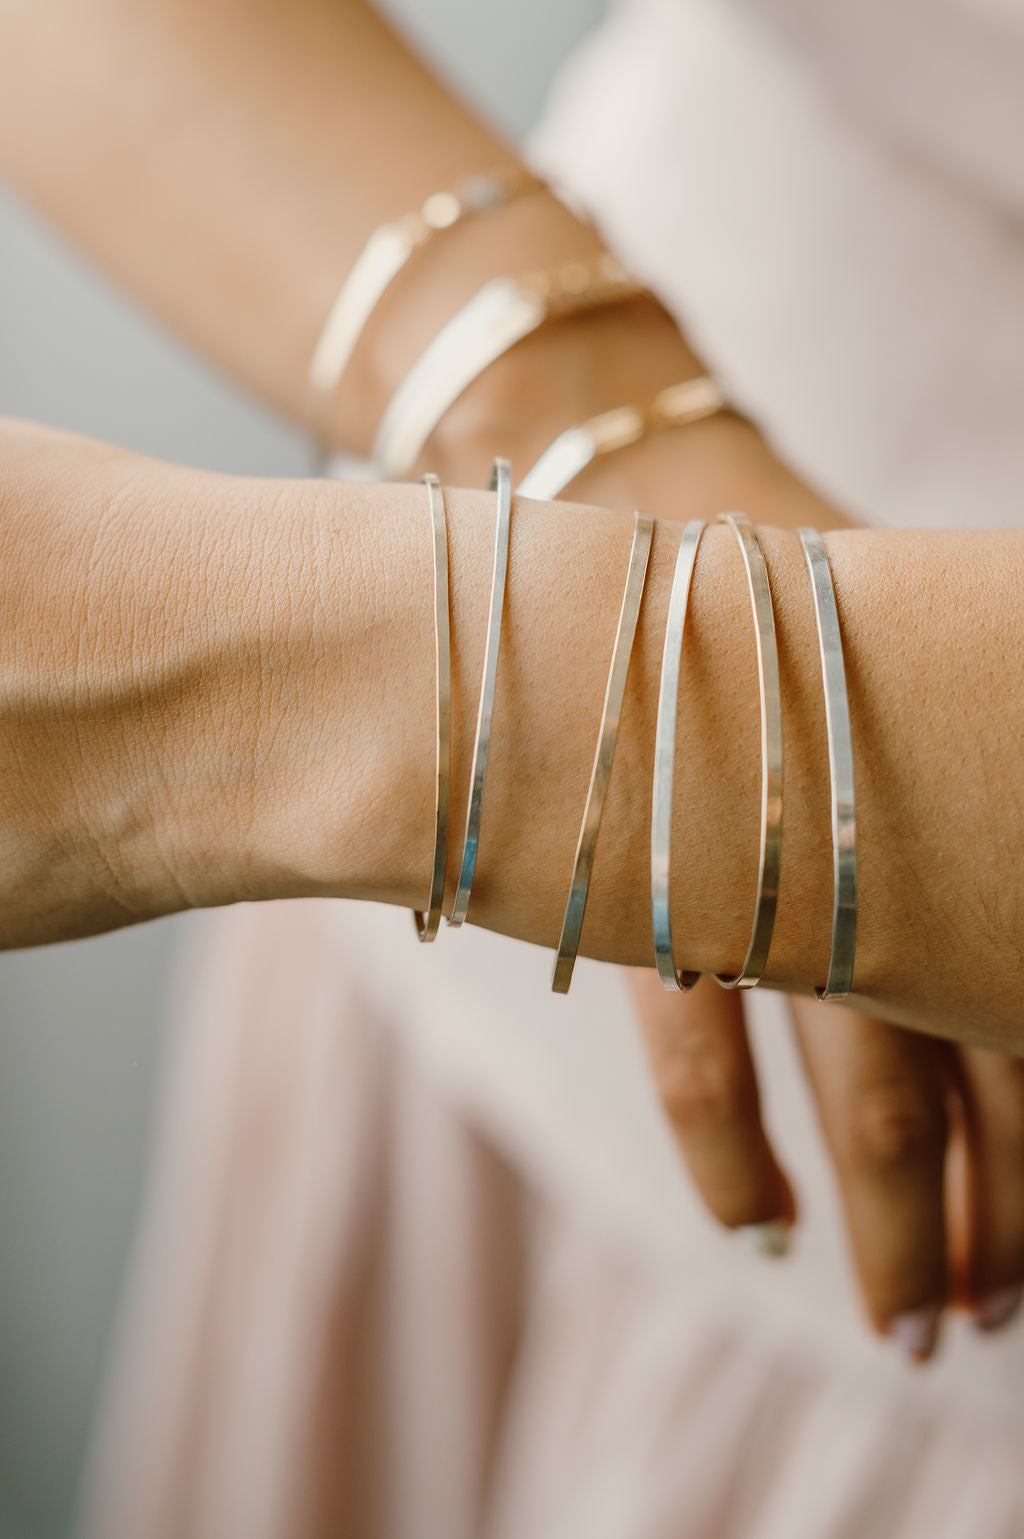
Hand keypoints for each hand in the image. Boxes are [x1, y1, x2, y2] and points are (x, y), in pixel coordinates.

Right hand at [428, 306, 1023, 1351]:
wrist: (599, 510)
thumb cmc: (751, 592)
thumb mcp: (882, 666)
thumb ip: (942, 770)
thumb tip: (974, 913)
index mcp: (947, 798)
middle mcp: (881, 846)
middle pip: (967, 1077)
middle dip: (984, 1215)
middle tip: (973, 1323)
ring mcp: (767, 870)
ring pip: (859, 1083)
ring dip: (880, 1217)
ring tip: (899, 1320)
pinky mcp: (653, 883)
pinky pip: (697, 1048)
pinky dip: (727, 1146)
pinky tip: (754, 1222)